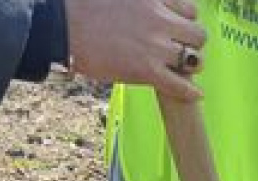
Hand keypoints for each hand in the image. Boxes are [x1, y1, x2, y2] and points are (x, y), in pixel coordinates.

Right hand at [64, 0, 206, 100]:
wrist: (60, 25)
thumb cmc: (80, 6)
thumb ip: (141, 1)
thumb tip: (147, 8)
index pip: (190, 11)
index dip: (186, 21)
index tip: (178, 28)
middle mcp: (159, 20)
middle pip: (198, 35)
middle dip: (193, 43)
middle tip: (182, 49)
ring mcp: (154, 46)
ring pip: (194, 59)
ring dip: (192, 65)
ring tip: (184, 69)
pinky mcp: (146, 70)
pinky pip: (179, 85)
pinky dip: (189, 91)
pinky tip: (195, 94)